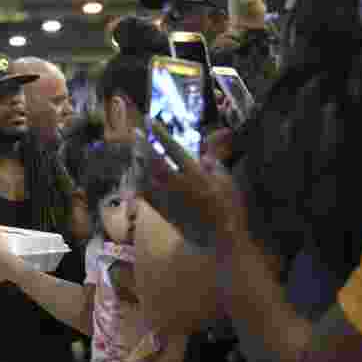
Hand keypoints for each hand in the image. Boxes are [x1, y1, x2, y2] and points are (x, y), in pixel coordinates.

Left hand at [143, 121, 249, 261]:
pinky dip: (138, 183)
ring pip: (146, 177)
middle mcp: (178, 186)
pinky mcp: (162, 211)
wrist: (218, 240)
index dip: (161, 135)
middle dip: (142, 146)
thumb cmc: (228, 210)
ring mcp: (168, 200)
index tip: (151, 122)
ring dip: (138, 163)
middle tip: (134, 133)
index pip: (175, 149)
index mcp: (196, 176)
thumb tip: (210, 147)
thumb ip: (216, 163)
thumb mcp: (227, 182)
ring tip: (133, 151)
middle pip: (154, 162)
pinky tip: (135, 174)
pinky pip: (145, 195)